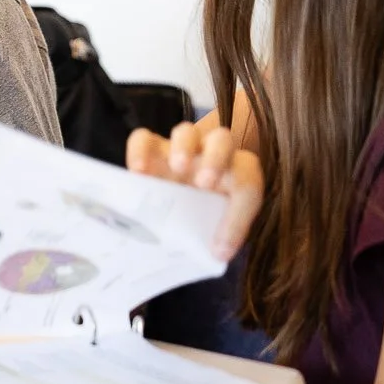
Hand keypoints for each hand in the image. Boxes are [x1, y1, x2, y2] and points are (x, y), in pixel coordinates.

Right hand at [128, 122, 262, 260]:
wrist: (184, 202)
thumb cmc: (206, 212)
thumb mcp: (219, 225)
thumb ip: (222, 234)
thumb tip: (218, 252)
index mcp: (237, 173)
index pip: (246, 184)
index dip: (238, 216)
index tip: (221, 246)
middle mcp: (212, 153)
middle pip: (222, 139)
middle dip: (215, 159)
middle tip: (203, 184)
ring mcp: (181, 148)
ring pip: (186, 131)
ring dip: (183, 147)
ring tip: (176, 169)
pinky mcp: (152, 149)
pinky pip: (144, 138)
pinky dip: (139, 150)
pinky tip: (137, 173)